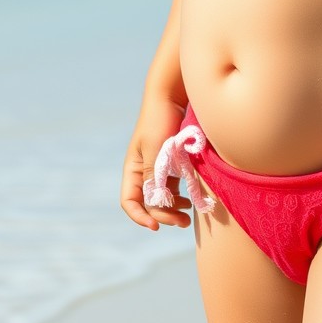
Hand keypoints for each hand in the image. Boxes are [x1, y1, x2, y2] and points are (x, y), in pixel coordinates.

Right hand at [120, 96, 190, 229]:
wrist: (171, 97)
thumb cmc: (160, 120)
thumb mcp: (155, 148)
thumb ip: (153, 175)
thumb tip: (155, 202)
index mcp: (133, 169)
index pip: (130, 201)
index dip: (140, 217)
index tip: (156, 226)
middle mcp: (143, 172)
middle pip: (149, 204)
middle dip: (163, 216)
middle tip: (184, 221)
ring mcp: (157, 169)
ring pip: (162, 198)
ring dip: (173, 210)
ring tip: (189, 212)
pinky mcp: (171, 165)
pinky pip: (173, 189)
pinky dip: (180, 198)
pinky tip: (191, 199)